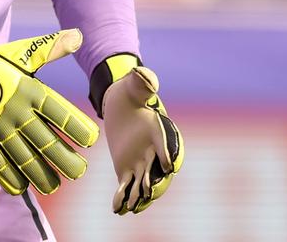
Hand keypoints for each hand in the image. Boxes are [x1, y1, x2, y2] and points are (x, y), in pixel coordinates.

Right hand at [0, 19, 98, 194]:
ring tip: (53, 185)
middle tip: (78, 171)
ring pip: (22, 158)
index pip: (59, 112)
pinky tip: (21, 187)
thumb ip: (53, 48)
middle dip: (64, 160)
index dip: (76, 127)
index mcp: (30, 90)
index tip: (90, 140)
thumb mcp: (26, 54)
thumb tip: (79, 36)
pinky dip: (7, 176)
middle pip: (45, 142)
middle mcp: (16, 110)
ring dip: (40, 174)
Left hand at [95, 56, 183, 213]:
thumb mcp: (136, 84)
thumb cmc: (131, 92)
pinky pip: (126, 185)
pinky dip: (123, 197)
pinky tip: (117, 208)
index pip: (165, 144)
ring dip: (139, 194)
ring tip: (134, 205)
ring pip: (142, 181)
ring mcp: (140, 161)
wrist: (122, 103)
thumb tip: (146, 77)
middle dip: (155, 180)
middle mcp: (152, 149)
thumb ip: (142, 81)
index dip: (167, 154)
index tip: (170, 166)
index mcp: (157, 130)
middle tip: (150, 191)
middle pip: (156, 169)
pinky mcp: (126, 168)